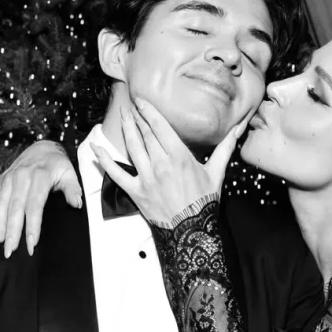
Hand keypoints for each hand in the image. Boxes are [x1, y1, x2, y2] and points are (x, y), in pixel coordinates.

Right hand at [0, 140, 81, 257]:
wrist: (43, 147)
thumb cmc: (57, 164)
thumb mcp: (70, 173)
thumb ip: (73, 188)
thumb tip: (76, 204)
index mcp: (38, 177)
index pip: (34, 206)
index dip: (32, 226)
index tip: (31, 244)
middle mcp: (20, 178)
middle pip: (14, 208)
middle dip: (11, 231)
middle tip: (10, 251)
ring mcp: (7, 180)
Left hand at [94, 98, 248, 226]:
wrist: (191, 231)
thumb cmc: (204, 202)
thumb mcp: (216, 173)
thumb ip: (224, 148)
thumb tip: (238, 129)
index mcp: (178, 156)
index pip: (159, 126)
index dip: (148, 110)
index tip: (141, 100)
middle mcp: (160, 163)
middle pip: (144, 133)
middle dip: (136, 116)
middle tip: (130, 104)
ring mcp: (145, 177)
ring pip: (131, 146)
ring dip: (125, 128)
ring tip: (122, 115)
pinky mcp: (135, 191)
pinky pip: (116, 173)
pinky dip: (103, 160)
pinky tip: (94, 148)